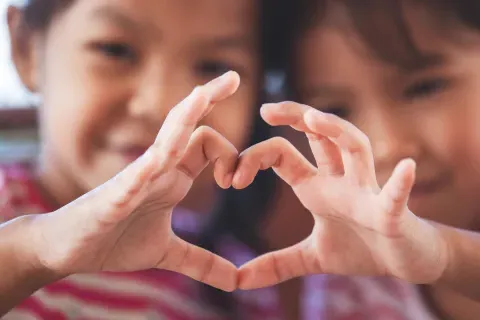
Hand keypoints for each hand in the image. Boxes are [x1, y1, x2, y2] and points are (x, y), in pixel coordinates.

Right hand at [30, 71, 240, 291]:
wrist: (69, 250)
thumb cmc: (115, 241)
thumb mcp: (168, 253)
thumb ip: (202, 262)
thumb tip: (235, 281)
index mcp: (173, 176)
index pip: (206, 144)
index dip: (230, 157)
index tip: (237, 182)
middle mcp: (158, 169)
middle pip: (185, 125)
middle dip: (208, 99)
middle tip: (234, 75)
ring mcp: (136, 179)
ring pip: (163, 140)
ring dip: (183, 117)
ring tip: (203, 93)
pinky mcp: (114, 197)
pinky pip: (133, 178)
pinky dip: (147, 170)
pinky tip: (160, 161)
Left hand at [234, 101, 448, 289]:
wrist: (404, 261)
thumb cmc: (361, 248)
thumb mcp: (311, 257)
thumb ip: (277, 264)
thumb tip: (239, 280)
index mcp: (317, 187)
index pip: (283, 156)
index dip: (256, 158)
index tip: (232, 178)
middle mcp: (340, 181)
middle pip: (319, 136)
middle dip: (296, 117)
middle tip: (266, 108)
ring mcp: (367, 192)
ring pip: (355, 148)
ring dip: (337, 131)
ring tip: (314, 118)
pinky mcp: (392, 214)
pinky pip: (396, 196)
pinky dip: (401, 183)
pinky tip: (406, 168)